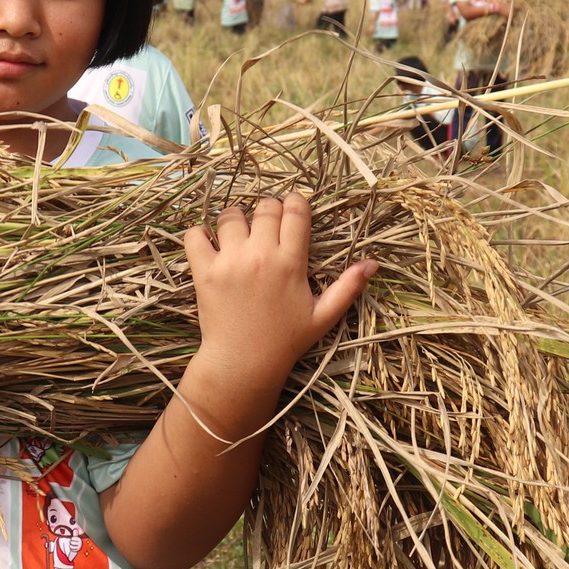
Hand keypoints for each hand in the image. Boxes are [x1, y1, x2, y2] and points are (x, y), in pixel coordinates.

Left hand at [182, 193, 374, 395]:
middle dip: (268, 211)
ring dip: (236, 221)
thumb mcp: (323, 316)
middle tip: (267, 228)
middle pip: (264, 207)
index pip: (294, 210)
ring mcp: (229, 261)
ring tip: (239, 238)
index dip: (295, 204)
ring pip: (230, 216)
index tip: (292, 211)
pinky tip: (210, 245)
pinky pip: (195, 235)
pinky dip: (200, 235)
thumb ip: (348, 287)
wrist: (243, 364)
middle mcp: (260, 255)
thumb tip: (373, 263)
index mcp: (290, 262)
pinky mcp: (203, 271)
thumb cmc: (285, 340)